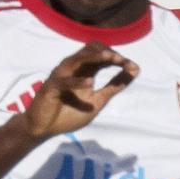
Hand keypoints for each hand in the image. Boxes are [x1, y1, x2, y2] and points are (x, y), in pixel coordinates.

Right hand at [21, 45, 140, 138]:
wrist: (44, 129)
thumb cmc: (69, 114)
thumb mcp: (98, 101)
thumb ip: (114, 86)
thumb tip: (135, 70)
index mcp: (84, 70)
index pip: (102, 55)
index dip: (117, 58)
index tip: (133, 67)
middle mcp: (72, 68)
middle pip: (90, 49)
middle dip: (107, 53)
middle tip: (122, 60)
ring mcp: (60, 76)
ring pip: (76, 59)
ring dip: (94, 57)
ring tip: (110, 58)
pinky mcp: (50, 87)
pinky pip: (64, 81)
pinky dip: (77, 81)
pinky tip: (90, 83)